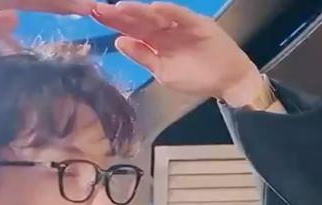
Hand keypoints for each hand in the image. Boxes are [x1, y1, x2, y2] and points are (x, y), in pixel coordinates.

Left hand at [92, 1, 264, 106]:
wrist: (228, 80)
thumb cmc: (197, 78)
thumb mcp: (163, 72)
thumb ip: (143, 57)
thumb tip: (119, 42)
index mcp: (155, 41)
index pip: (130, 29)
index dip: (113, 23)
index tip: (94, 16)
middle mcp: (164, 30)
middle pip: (138, 20)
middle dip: (118, 15)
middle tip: (97, 8)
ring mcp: (180, 26)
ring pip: (156, 16)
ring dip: (139, 11)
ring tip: (120, 7)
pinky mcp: (197, 25)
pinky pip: (181, 16)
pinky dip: (169, 12)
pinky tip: (154, 8)